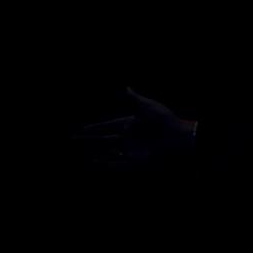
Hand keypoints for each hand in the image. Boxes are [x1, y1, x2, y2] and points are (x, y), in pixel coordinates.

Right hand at [72, 88, 197, 165]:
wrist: (177, 137)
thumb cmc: (164, 120)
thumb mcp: (148, 106)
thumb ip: (135, 99)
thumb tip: (126, 87)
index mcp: (130, 124)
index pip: (108, 126)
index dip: (95, 127)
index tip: (83, 128)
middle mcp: (128, 137)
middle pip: (104, 139)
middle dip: (89, 140)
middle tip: (74, 139)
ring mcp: (130, 149)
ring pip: (108, 152)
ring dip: (96, 154)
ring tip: (82, 156)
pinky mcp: (135, 161)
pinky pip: (117, 164)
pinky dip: (106, 164)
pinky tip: (95, 164)